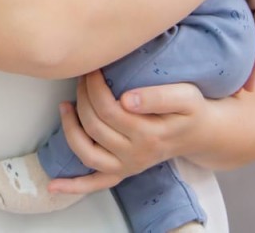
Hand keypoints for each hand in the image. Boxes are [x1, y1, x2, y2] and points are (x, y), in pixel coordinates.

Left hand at [47, 71, 206, 195]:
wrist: (200, 134)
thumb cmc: (191, 111)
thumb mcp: (185, 97)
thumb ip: (158, 97)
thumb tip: (127, 100)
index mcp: (149, 134)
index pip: (109, 108)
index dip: (94, 86)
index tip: (93, 68)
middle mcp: (136, 154)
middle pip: (94, 126)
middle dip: (82, 97)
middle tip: (83, 78)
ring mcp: (128, 166)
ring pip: (87, 152)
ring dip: (69, 129)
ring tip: (65, 105)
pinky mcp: (122, 172)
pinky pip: (95, 184)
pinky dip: (74, 186)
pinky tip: (54, 184)